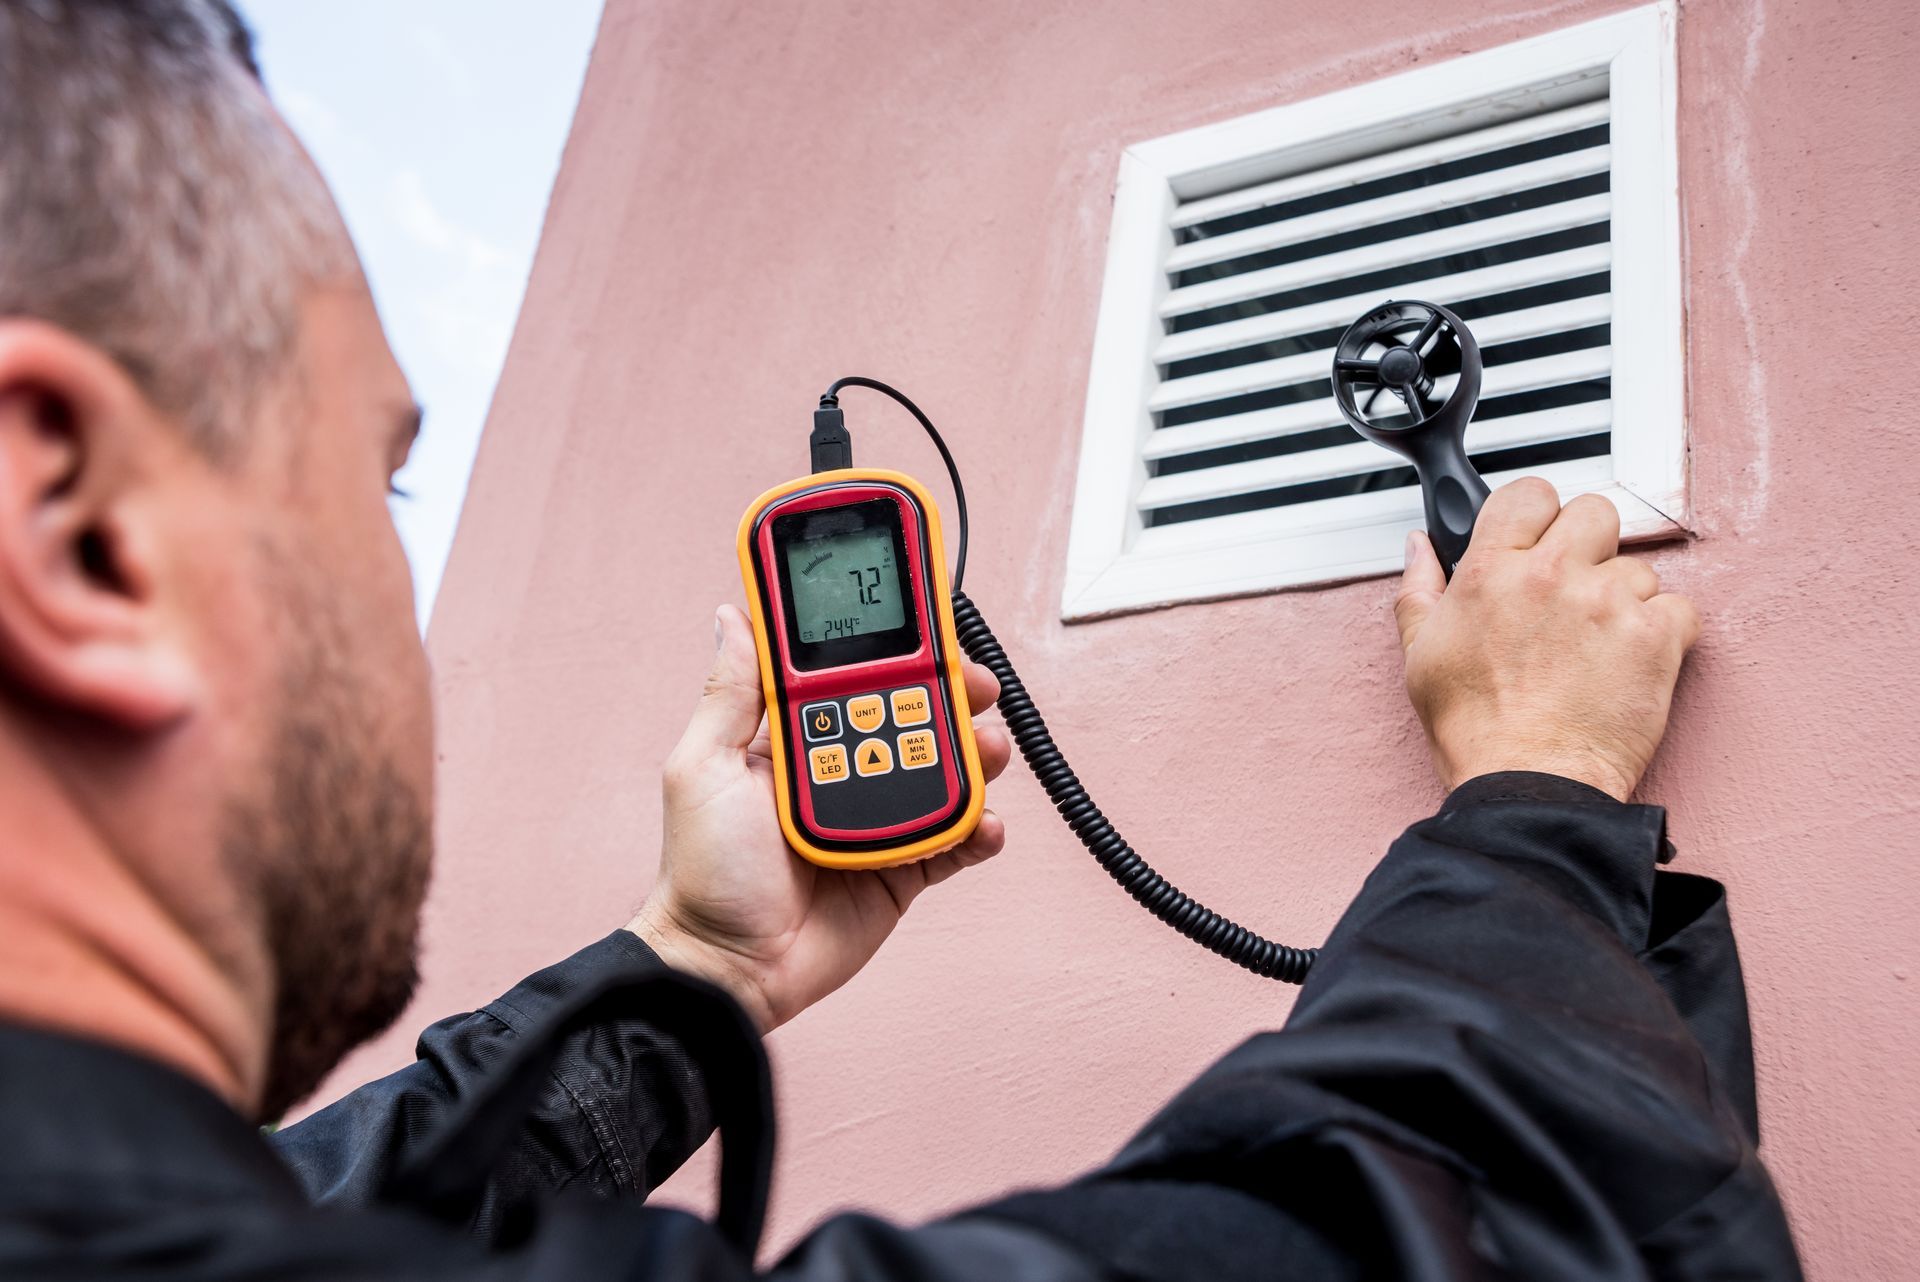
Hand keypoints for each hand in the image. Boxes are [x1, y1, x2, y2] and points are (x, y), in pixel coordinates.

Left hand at [628, 604, 1012, 1031]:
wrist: (728, 968)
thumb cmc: (703, 872)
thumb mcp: (704, 768)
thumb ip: (731, 693)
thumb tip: (735, 616)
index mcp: (797, 742)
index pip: (854, 683)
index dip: (894, 656)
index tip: (928, 630)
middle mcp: (841, 775)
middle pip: (912, 722)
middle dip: (952, 699)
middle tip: (977, 688)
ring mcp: (876, 823)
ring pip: (941, 775)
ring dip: (974, 758)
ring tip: (990, 752)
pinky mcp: (902, 872)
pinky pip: (951, 843)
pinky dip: (977, 830)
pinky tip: (984, 823)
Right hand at [1393, 479, 1701, 801]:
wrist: (1529, 786)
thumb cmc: (1476, 731)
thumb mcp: (1421, 656)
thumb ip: (1420, 590)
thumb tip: (1419, 548)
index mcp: (1491, 571)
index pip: (1530, 492)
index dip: (1538, 513)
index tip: (1541, 536)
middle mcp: (1551, 575)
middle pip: (1595, 511)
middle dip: (1589, 544)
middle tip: (1576, 588)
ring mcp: (1607, 602)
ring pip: (1638, 566)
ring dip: (1624, 597)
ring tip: (1597, 645)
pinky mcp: (1655, 637)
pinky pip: (1678, 608)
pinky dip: (1663, 632)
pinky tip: (1630, 661)